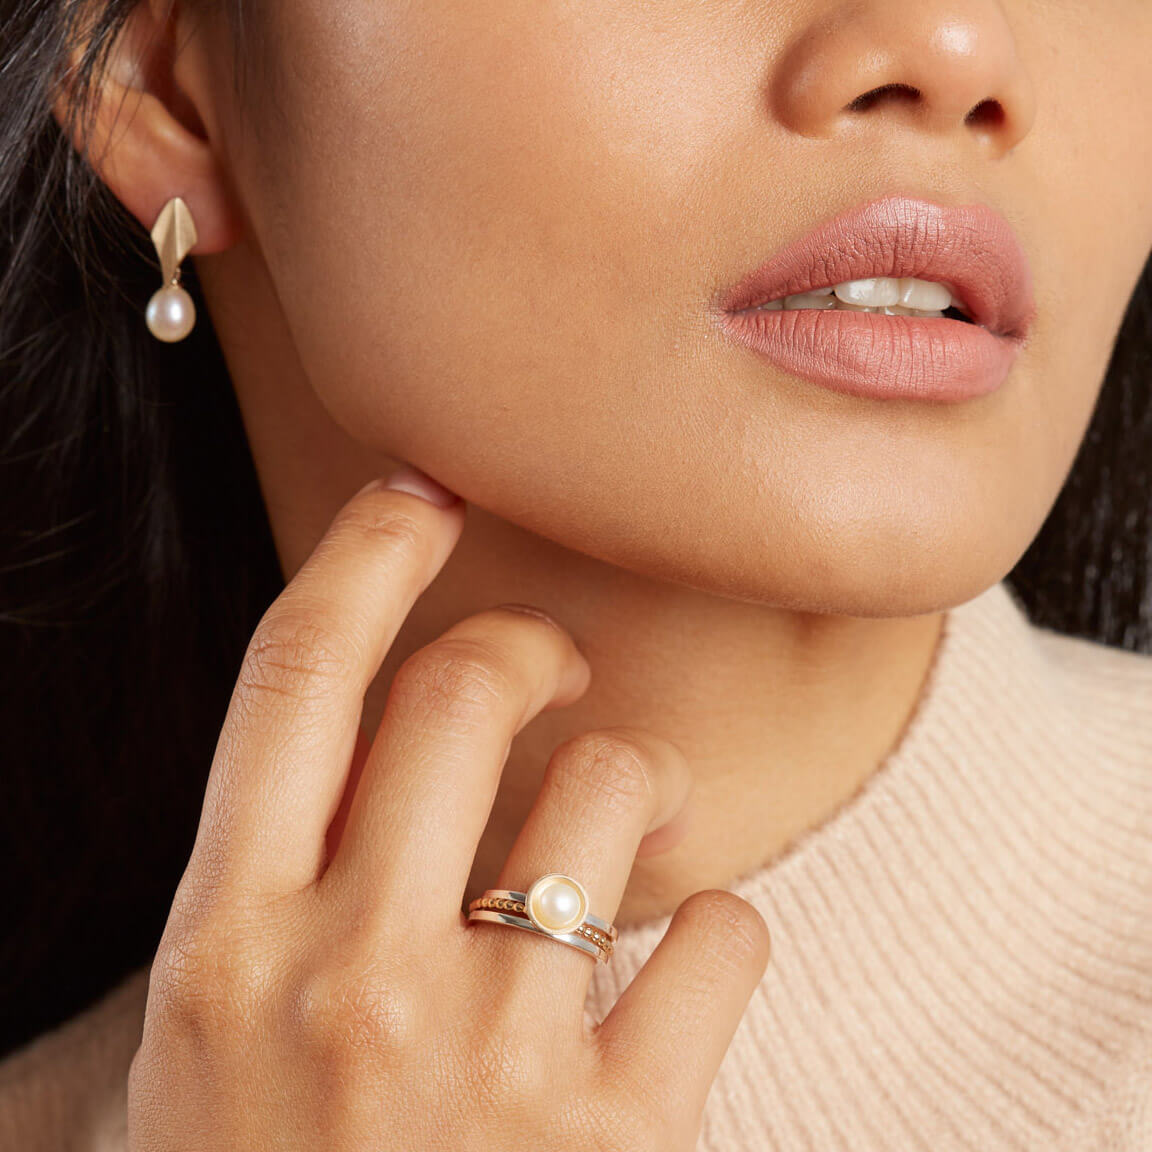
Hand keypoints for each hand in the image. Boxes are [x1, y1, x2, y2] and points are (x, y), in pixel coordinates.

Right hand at [126, 466, 771, 1150]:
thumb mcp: (213, 1047)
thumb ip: (280, 894)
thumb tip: (364, 750)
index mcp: (228, 944)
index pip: (294, 682)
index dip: (365, 558)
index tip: (422, 496)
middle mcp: (351, 974)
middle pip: (464, 691)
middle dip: (526, 643)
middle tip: (553, 664)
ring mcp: (487, 1053)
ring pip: (612, 787)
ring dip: (648, 773)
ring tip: (648, 811)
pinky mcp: (617, 1134)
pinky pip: (718, 935)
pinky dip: (722, 926)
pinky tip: (685, 969)